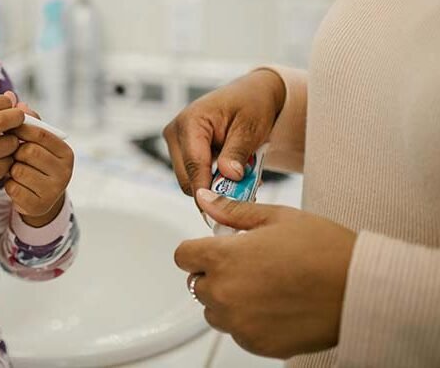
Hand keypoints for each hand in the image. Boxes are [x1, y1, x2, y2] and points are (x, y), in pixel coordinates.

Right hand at [0, 92, 23, 201]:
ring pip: (10, 143)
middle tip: (19, 119)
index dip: (6, 102)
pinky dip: (10, 159)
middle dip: (17, 117)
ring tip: (5, 144)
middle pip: (2, 120)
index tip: (10, 105)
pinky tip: (0, 159)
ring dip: (14, 142)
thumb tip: (12, 96)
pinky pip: (9, 162)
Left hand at [5, 102, 74, 226]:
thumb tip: (16, 100)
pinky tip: (15, 184)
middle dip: (16, 152)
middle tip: (13, 153)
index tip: (9, 128)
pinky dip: (9, 184)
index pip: (40, 133)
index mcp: (66, 153)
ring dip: (11, 168)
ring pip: (18, 170)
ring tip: (15, 169)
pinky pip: (13, 187)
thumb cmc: (36, 164)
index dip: (21, 128)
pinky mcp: (38, 205)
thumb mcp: (37, 143)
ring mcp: (53, 190)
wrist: (40, 198)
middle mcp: (65, 172)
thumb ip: (29, 122)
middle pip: (28, 151)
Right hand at [163, 69, 285, 196]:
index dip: (207, 190)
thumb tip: (228, 175)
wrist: (251, 93)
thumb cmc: (251, 104)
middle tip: (244, 192)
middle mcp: (176, 131)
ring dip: (215, 184)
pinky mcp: (183, 149)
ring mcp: (177, 141)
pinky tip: (232, 173)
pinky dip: (213, 179)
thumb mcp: (250, 128)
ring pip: (189, 179)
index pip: (193, 165)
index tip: (221, 208)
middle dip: (213, 189)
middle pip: (186, 177)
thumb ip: (237, 152)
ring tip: (242, 179)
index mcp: (190, 121)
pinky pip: (194, 174)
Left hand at [175, 190, 356, 357]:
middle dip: (216, 273)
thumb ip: (232, 211)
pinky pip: (238, 332)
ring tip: (265, 286)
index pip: (183, 256)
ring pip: (216, 311)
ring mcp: (239, 323)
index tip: (215, 249)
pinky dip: (249, 321)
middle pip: (198, 284)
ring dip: (230, 299)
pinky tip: (275, 306)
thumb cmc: (325, 251)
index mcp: (223, 258)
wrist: (361, 290)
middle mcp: (224, 293)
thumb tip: (205, 200)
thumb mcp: (276, 217)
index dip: (199, 250)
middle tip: (250, 265)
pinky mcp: (257, 344)